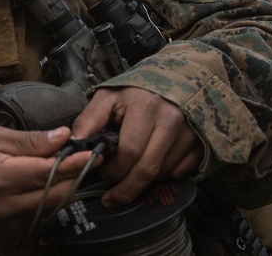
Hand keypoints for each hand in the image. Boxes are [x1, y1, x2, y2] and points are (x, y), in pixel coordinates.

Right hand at [0, 126, 96, 229]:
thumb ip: (30, 140)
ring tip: (71, 167)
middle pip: (56, 194)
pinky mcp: (11, 227)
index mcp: (1, 179)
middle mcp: (7, 205)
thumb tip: (61, 137)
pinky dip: (52, 198)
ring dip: (67, 188)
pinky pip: (42, 213)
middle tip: (87, 158)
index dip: (73, 163)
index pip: (48, 173)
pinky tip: (52, 182)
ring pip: (53, 206)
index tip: (92, 154)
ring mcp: (9, 221)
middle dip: (75, 176)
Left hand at [70, 87, 202, 207]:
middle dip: (126, 188)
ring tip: (131, 171)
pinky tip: (152, 163)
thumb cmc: (140, 89)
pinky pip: (179, 173)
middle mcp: (171, 120)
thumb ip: (89, 119)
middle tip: (112, 195)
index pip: (129, 152)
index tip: (104, 172)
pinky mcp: (199, 144)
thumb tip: (73, 144)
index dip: (113, 169)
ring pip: (162, 175)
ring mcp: (188, 133)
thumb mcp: (110, 96)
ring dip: (143, 181)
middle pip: (147, 170)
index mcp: (146, 106)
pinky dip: (163, 175)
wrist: (178, 77)